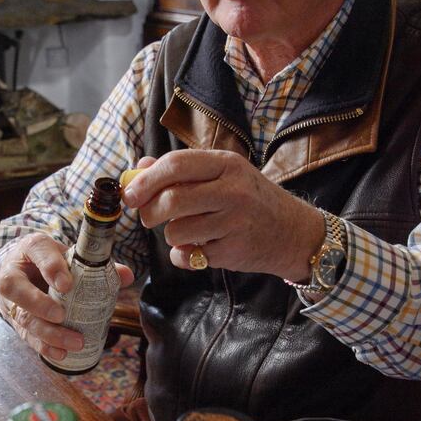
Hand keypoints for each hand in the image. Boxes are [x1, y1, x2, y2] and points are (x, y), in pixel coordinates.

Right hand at [0, 231, 134, 364]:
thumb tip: (126, 275)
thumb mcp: (68, 255)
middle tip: (62, 315)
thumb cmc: (49, 261)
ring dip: (49, 333)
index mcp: (30, 248)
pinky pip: (27, 336)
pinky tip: (62, 354)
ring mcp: (10, 300)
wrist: (20, 270)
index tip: (67, 284)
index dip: (51, 267)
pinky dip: (45, 347)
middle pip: (15, 288)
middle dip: (40, 304)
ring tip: (75, 341)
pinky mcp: (15, 322)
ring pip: (23, 318)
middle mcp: (13, 273)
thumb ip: (96, 265)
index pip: (37, 250)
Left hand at [122, 151, 324, 280]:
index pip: (175, 164)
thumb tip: (139, 168)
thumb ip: (182, 169)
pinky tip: (199, 248)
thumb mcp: (223, 174)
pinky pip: (189, 256)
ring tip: (185, 231)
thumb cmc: (250, 199)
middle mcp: (233, 190)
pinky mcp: (233, 251)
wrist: (292, 232)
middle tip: (148, 216)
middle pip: (171, 200)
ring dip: (171, 235)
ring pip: (176, 231)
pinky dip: (184, 255)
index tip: (129, 194)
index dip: (145, 180)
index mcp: (226, 164)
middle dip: (149, 212)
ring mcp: (235, 222)